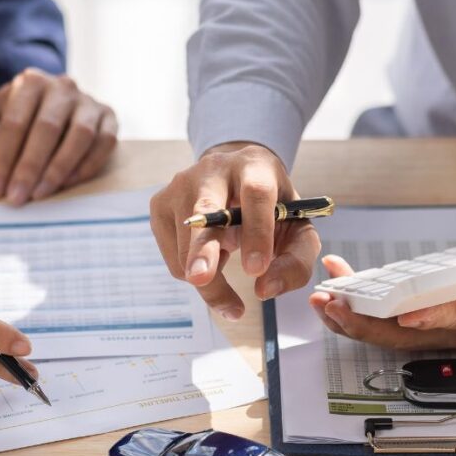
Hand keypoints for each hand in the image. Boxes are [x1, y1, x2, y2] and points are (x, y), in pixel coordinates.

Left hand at [0, 69, 117, 204]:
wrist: (49, 108)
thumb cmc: (16, 115)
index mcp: (31, 82)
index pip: (15, 122)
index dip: (4, 158)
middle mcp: (63, 87)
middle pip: (47, 129)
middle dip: (29, 168)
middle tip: (17, 198)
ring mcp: (89, 102)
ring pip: (80, 135)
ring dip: (59, 169)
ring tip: (41, 194)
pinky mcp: (109, 118)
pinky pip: (104, 143)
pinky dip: (87, 166)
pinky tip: (68, 184)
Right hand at [149, 142, 320, 319]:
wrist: (235, 181)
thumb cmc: (270, 210)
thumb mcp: (296, 229)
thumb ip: (295, 261)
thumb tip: (266, 289)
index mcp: (254, 166)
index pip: (256, 194)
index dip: (257, 231)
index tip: (257, 269)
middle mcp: (213, 169)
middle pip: (205, 210)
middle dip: (203, 247)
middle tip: (202, 279)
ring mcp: (180, 185)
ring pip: (186, 245)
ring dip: (209, 280)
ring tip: (226, 281)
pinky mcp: (160, 205)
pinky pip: (174, 258)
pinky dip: (194, 272)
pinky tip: (210, 257)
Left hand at [308, 207, 455, 349]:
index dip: (433, 317)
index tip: (406, 315)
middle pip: (410, 335)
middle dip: (370, 325)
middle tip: (338, 309)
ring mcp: (438, 323)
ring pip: (389, 331)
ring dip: (353, 318)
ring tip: (323, 301)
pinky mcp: (421, 310)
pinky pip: (384, 312)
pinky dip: (359, 298)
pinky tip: (337, 279)